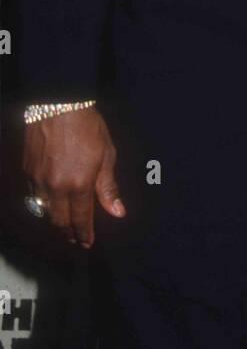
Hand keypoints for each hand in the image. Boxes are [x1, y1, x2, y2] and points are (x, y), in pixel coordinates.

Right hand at [23, 108, 123, 248]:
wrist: (58, 105)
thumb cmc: (88, 127)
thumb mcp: (106, 155)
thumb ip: (108, 187)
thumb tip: (117, 212)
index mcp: (79, 184)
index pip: (81, 219)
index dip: (84, 234)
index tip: (87, 243)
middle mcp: (56, 186)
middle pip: (59, 220)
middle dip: (68, 232)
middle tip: (76, 239)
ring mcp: (38, 179)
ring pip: (43, 210)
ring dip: (55, 219)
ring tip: (64, 224)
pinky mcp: (27, 170)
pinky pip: (34, 194)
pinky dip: (42, 202)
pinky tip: (50, 201)